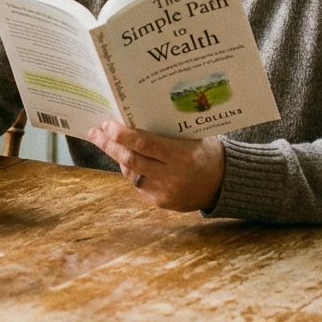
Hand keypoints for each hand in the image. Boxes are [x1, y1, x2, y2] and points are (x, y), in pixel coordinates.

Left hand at [87, 119, 225, 211]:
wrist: (226, 184)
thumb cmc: (208, 152)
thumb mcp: (193, 136)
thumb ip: (167, 132)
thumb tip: (134, 118)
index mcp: (181, 156)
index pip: (143, 144)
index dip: (121, 134)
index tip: (107, 124)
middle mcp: (172, 177)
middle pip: (130, 160)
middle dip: (109, 145)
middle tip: (96, 132)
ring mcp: (166, 193)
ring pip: (132, 174)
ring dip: (118, 158)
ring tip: (109, 143)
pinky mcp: (162, 204)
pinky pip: (140, 185)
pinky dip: (132, 172)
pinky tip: (130, 161)